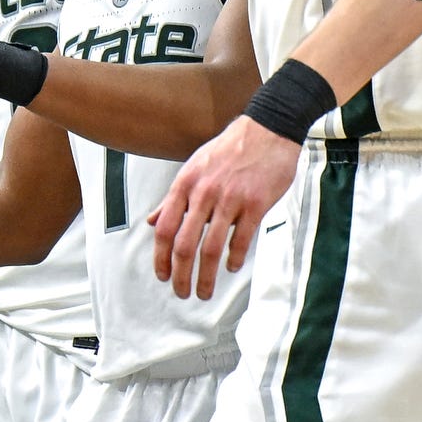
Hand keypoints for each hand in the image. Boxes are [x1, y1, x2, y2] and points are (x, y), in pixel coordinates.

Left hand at [151, 116, 298, 300]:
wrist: (268, 129)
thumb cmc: (230, 149)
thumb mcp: (194, 168)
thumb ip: (174, 198)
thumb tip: (153, 221)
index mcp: (185, 184)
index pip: (165, 229)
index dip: (160, 257)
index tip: (162, 275)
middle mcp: (204, 193)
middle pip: (184, 245)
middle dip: (180, 275)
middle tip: (182, 292)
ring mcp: (230, 199)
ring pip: (211, 248)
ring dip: (206, 276)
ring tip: (205, 291)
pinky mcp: (255, 203)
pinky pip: (241, 239)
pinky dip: (234, 259)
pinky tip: (231, 268)